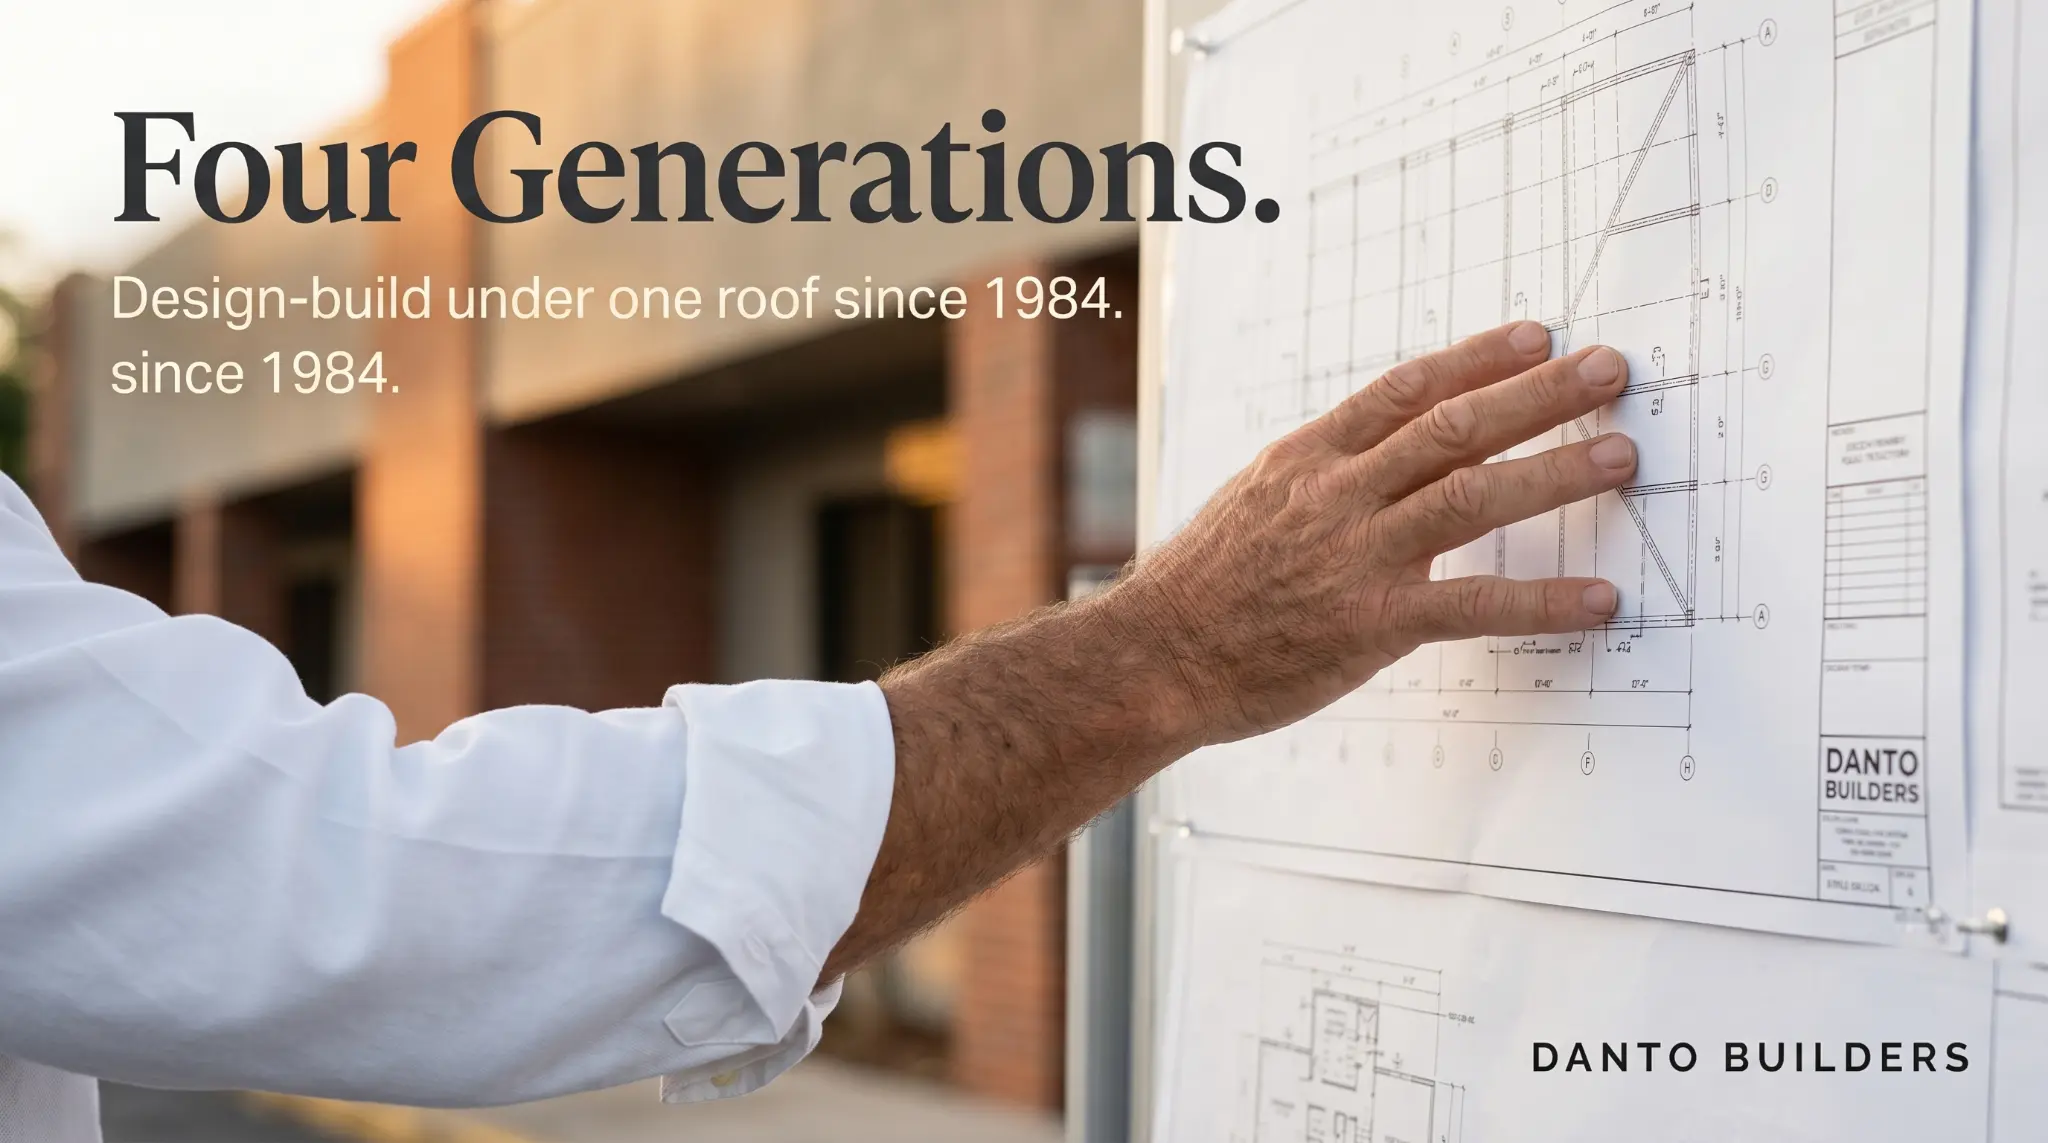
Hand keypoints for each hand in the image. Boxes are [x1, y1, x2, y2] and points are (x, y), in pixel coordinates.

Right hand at [834, 320, 1633, 979]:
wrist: (1150, 661)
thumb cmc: (1200, 590)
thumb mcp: (1252, 504)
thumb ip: (1321, 478)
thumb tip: (1384, 457)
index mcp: (1306, 458)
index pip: (1404, 388)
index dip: (1477, 357)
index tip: (1539, 335)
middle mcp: (1335, 493)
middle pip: (1453, 426)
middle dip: (1540, 395)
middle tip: (1611, 371)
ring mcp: (1354, 556)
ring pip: (1472, 496)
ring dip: (1556, 472)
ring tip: (1623, 455)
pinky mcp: (1370, 624)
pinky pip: (1474, 604)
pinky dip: (1543, 600)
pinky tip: (1599, 600)